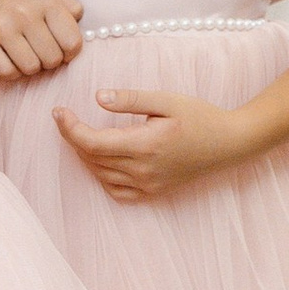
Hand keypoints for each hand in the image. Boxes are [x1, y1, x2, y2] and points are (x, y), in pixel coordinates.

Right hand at [0, 0, 84, 78]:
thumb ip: (66, 3)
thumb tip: (79, 24)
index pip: (72, 42)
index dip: (70, 52)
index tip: (61, 49)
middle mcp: (25, 13)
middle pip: (52, 59)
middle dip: (48, 60)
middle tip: (39, 51)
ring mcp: (2, 27)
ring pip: (30, 68)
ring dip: (29, 66)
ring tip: (23, 53)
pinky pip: (6, 71)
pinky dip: (10, 70)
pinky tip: (8, 58)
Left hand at [54, 83, 243, 203]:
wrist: (230, 143)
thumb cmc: (201, 116)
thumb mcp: (166, 100)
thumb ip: (130, 99)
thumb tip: (97, 97)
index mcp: (145, 145)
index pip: (92, 142)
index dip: (69, 128)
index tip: (58, 111)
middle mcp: (143, 170)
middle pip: (92, 158)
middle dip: (72, 137)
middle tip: (65, 117)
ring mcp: (148, 185)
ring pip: (100, 175)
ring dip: (85, 155)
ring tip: (81, 133)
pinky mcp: (154, 192)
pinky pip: (117, 191)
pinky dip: (101, 176)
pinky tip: (101, 160)